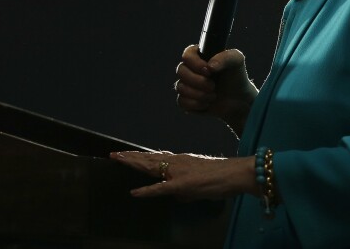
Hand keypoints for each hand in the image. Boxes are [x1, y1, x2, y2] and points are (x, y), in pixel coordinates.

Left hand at [109, 151, 256, 200]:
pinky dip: (147, 191)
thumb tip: (175, 197)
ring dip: (134, 164)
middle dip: (130, 157)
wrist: (235, 173)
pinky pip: (161, 188)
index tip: (126, 154)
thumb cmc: (222, 178)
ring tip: (118, 160)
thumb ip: (185, 190)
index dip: (140, 156)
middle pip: (149, 158)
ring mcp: (178, 172)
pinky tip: (135, 192)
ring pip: (151, 166)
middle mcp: (177, 162)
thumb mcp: (199, 184)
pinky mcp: (182, 184)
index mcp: (181, 161)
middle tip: (113, 154)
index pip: (156, 157)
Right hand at [175, 45, 257, 134]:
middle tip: (213, 86)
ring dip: (199, 94)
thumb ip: (225, 57)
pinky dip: (196, 104)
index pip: (187, 55)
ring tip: (213, 96)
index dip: (195, 64)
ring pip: (180, 87)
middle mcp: (190, 69)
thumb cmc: (236, 76)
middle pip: (180, 71)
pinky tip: (207, 104)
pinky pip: (181, 102)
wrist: (239, 100)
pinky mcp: (186, 99)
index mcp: (199, 55)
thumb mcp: (237, 61)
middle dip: (198, 81)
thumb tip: (209, 66)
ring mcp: (186, 84)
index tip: (208, 71)